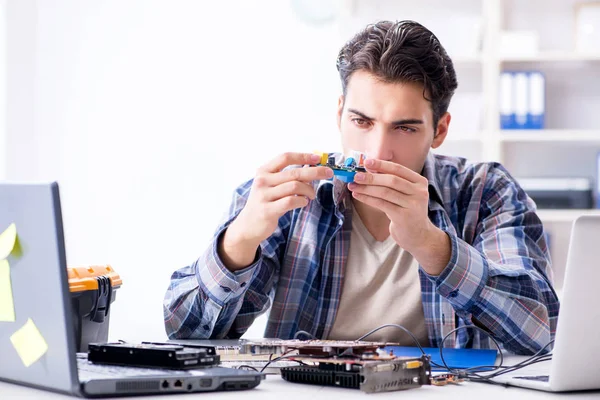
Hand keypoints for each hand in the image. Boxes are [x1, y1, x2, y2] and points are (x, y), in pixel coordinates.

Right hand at [221, 152, 332, 269]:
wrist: (248, 225)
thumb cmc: (265, 202)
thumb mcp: (272, 185)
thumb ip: (287, 176)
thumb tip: (312, 166)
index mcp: (263, 171)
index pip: (285, 157)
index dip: (303, 156)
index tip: (318, 158)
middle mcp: (262, 181)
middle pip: (294, 172)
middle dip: (315, 172)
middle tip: (328, 173)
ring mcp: (264, 196)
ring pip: (295, 186)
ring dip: (309, 190)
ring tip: (311, 195)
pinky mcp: (268, 210)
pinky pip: (291, 201)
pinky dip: (302, 201)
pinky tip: (303, 202)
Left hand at [348, 159, 449, 273]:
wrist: (418, 235)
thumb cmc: (407, 211)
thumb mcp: (405, 194)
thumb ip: (392, 181)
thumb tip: (369, 169)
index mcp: (420, 182)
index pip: (399, 169)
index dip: (382, 165)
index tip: (367, 162)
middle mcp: (419, 192)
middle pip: (392, 180)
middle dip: (371, 177)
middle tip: (356, 175)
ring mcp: (413, 205)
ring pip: (385, 192)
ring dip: (366, 188)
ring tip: (353, 185)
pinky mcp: (403, 217)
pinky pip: (381, 204)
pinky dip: (368, 199)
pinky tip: (358, 195)